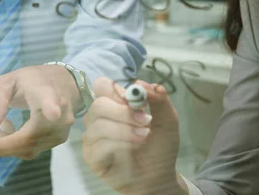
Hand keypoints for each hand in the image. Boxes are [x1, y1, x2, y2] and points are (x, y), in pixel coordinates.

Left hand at [0, 65, 80, 159]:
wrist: (60, 83)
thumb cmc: (31, 81)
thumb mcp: (7, 81)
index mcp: (44, 90)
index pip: (50, 100)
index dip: (51, 108)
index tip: (53, 114)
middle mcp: (59, 109)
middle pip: (31, 137)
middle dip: (5, 142)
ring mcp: (62, 127)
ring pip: (30, 149)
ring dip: (10, 144)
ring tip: (5, 125)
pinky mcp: (60, 139)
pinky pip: (33, 150)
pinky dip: (18, 146)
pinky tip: (17, 132)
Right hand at [82, 78, 183, 194]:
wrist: (159, 176)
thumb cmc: (159, 146)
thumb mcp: (167, 119)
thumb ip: (158, 98)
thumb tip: (140, 83)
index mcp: (113, 103)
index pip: (102, 86)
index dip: (117, 91)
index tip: (137, 101)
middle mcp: (98, 117)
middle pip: (99, 104)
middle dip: (124, 112)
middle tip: (146, 122)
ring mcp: (92, 136)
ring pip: (99, 125)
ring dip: (125, 131)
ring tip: (143, 138)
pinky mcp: (91, 156)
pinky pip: (99, 145)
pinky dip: (119, 146)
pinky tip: (131, 151)